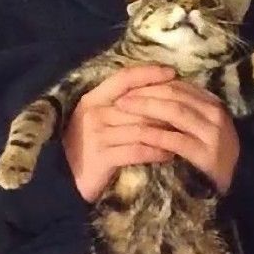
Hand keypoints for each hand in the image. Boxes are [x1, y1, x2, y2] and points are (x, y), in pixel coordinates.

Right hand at [63, 65, 183, 202]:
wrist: (65, 182)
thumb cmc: (88, 148)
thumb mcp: (100, 121)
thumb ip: (120, 107)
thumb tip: (156, 93)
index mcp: (92, 98)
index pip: (124, 78)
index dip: (149, 73)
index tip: (172, 72)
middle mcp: (93, 113)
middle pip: (138, 104)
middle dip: (166, 108)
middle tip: (188, 111)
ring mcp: (96, 136)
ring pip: (141, 128)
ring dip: (166, 132)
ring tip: (184, 134)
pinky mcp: (101, 158)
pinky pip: (137, 151)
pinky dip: (156, 152)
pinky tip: (170, 154)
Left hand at [114, 80, 239, 193]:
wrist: (235, 189)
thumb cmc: (207, 158)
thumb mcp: (198, 129)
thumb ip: (181, 111)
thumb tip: (148, 92)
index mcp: (212, 104)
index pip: (178, 85)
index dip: (151, 83)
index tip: (127, 87)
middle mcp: (216, 114)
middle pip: (175, 94)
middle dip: (145, 92)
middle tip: (119, 96)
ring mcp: (213, 134)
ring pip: (175, 111)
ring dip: (146, 107)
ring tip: (123, 108)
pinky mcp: (207, 155)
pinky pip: (175, 139)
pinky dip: (155, 135)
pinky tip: (137, 135)